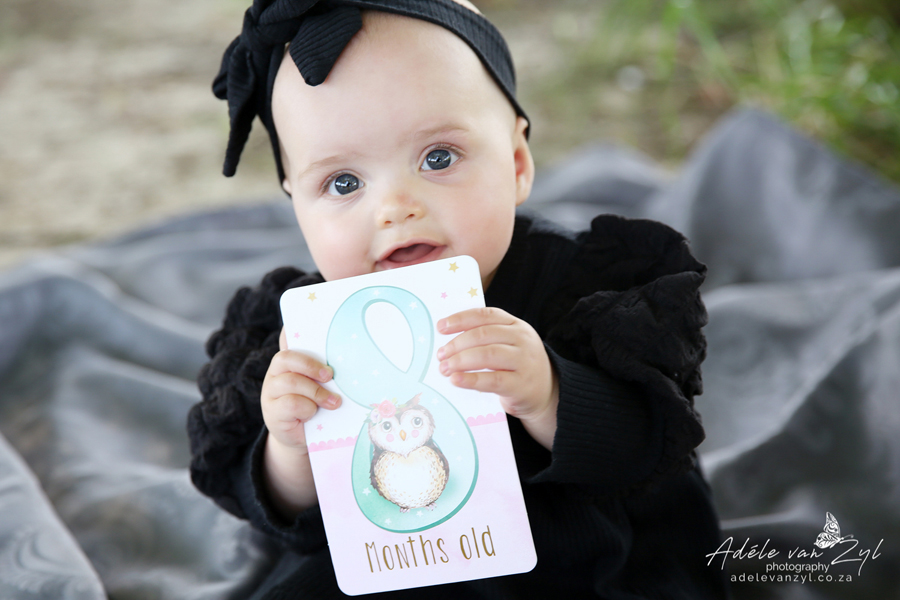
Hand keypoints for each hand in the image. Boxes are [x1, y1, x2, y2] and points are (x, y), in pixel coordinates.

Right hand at [259, 327, 341, 515]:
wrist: (300, 437)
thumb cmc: (315, 405)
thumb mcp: (321, 386)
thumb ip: (326, 371)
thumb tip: (350, 354)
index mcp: (289, 361)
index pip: (287, 339)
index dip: (293, 331)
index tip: (312, 328)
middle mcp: (276, 373)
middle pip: (286, 358)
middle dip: (311, 366)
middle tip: (330, 376)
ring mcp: (271, 392)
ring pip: (290, 382)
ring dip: (316, 392)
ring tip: (333, 402)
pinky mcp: (272, 412)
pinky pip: (290, 403)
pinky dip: (307, 408)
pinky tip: (313, 414)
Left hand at [436, 308, 558, 449]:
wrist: (545, 393)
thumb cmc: (516, 367)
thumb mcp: (507, 345)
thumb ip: (485, 339)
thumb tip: (447, 341)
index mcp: (516, 325)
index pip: (485, 315)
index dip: (460, 319)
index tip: (441, 327)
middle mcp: (522, 339)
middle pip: (483, 335)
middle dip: (457, 344)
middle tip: (441, 355)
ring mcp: (525, 361)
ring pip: (488, 355)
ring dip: (461, 361)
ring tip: (445, 368)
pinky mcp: (522, 384)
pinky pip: (493, 379)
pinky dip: (471, 379)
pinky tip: (456, 380)